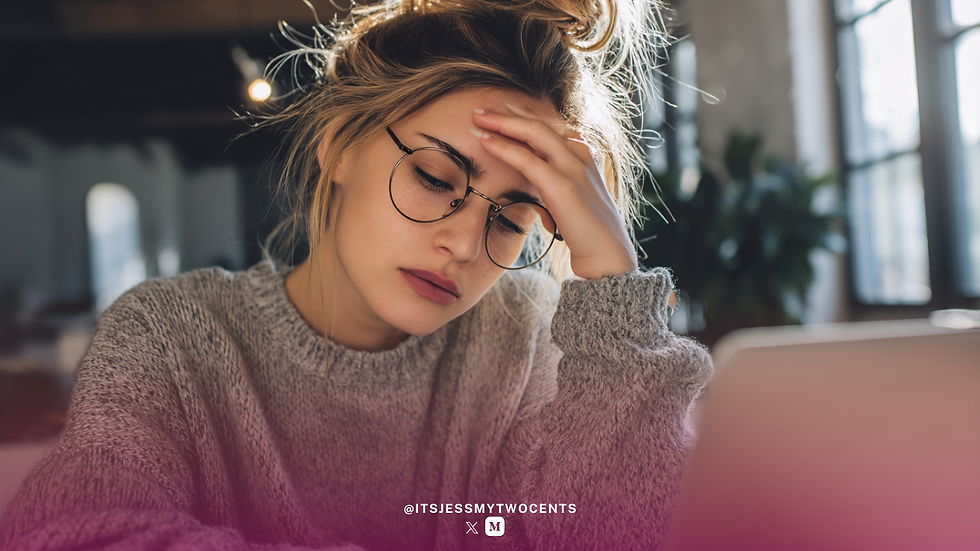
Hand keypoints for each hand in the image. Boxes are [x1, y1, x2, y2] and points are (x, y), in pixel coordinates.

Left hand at [472, 106, 637, 278]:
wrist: (607, 257)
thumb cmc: (587, 234)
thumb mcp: (569, 200)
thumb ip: (552, 185)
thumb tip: (530, 181)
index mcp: (583, 156)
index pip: (549, 127)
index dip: (522, 119)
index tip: (499, 116)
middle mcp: (580, 156)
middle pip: (540, 124)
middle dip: (508, 114)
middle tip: (480, 110)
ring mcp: (573, 168)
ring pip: (534, 133)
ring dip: (502, 123)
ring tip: (477, 117)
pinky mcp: (562, 186)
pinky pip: (528, 159)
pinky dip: (504, 148)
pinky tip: (486, 141)